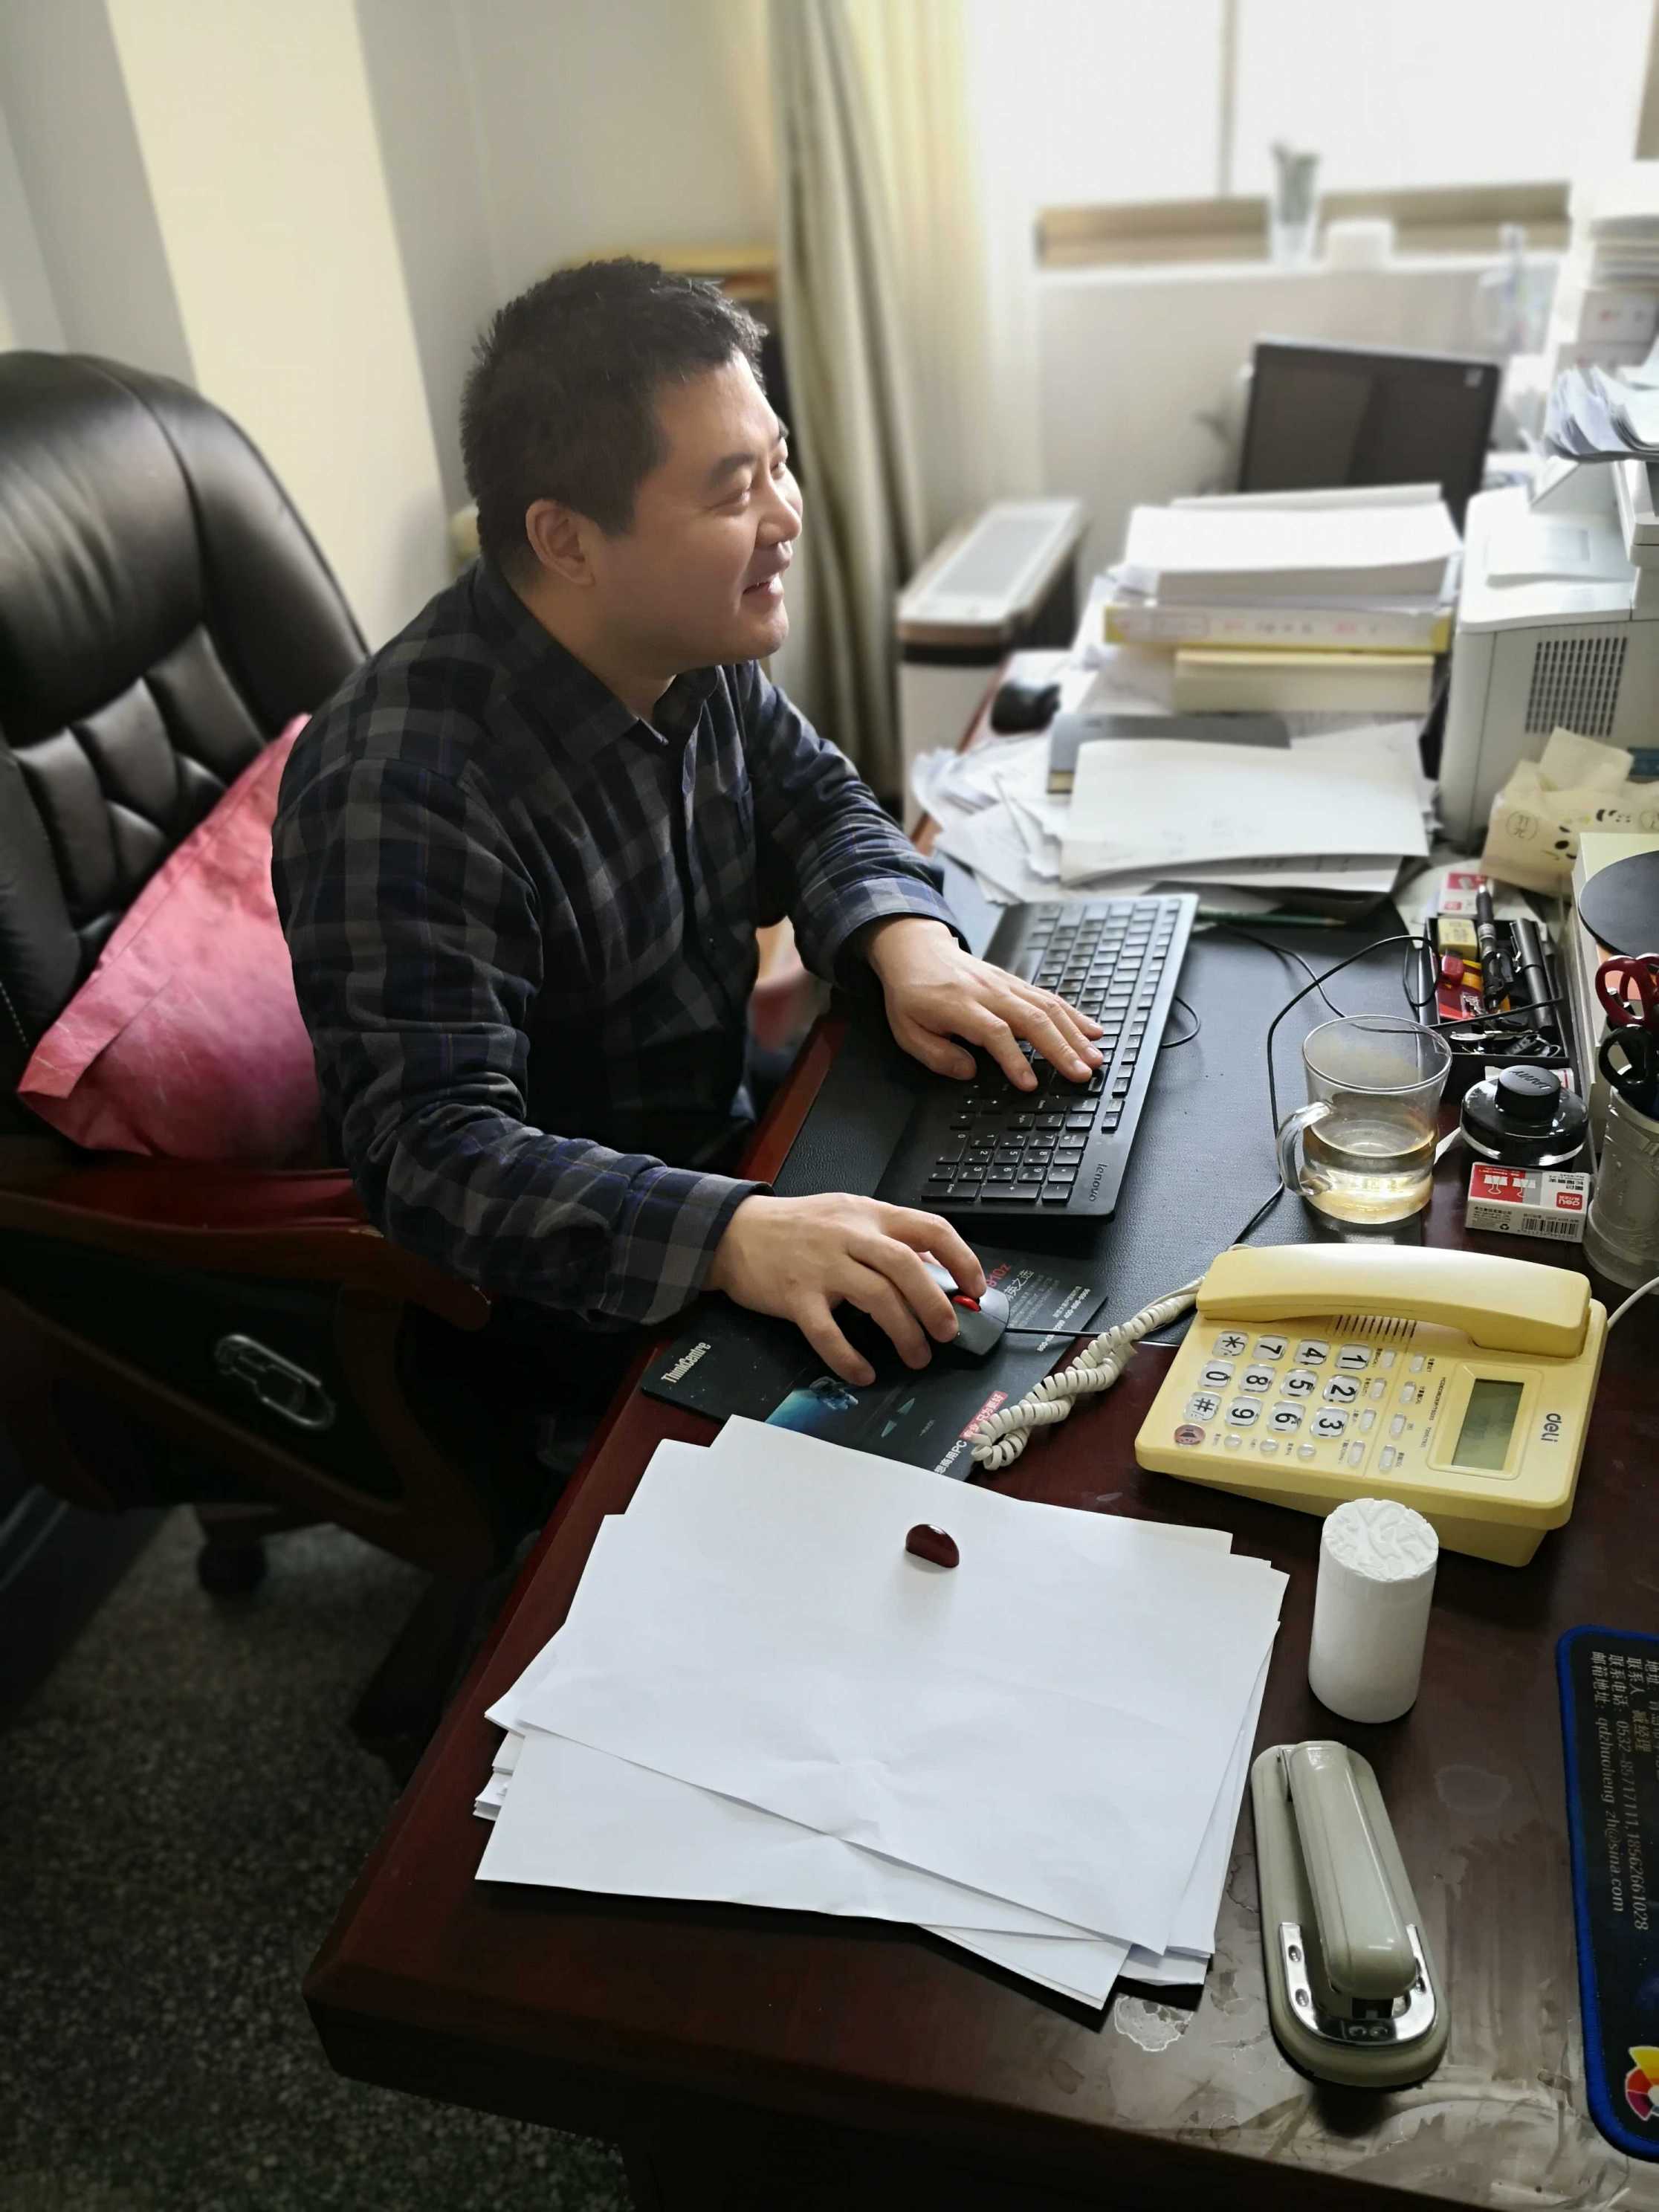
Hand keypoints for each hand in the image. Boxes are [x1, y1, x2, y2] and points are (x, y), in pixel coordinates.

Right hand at [707, 1193, 985, 1385]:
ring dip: (904, 1333)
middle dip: (935, 1304)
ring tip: (917, 1356)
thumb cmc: (795, 1227)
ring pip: (876, 1298)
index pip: (929, 1228)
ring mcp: (822, 1265)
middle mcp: (849, 1236)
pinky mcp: (796, 1295)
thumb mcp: (847, 1215)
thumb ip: (887, 1237)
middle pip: (906, 1266)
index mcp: (868, 1214)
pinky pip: (828, 1332)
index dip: (961, 1258)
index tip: (976, 1288)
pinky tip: (863, 1372)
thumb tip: (935, 1269)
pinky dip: (849, 1357)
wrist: (734, 1231)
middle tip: (948, 1332)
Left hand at [864, 917, 1103, 1092]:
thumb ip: (937, 1055)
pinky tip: (1092, 1030)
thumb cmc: (912, 993)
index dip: (1014, 1059)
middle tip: (1081, 1073)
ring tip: (1095, 1058)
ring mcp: (1005, 984)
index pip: (995, 1033)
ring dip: (1074, 1034)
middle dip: (1061, 1049)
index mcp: (959, 1005)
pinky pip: (1049, 997)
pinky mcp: (1015, 982)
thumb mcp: (907, 1030)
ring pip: (1047, 1007)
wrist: (916, 949)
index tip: (1029, 1083)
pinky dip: (1074, 1014)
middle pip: (1032, 1019)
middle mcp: (988, 991)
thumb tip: (969, 1072)